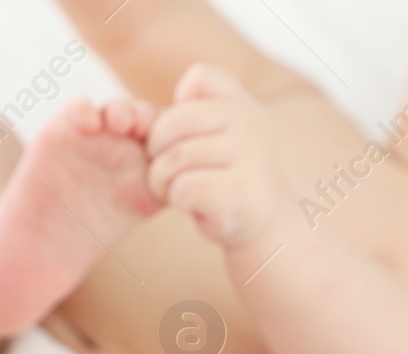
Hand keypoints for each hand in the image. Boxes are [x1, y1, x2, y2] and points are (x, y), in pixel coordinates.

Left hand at [146, 63, 293, 254]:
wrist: (268, 223)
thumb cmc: (229, 176)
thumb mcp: (218, 134)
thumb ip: (187, 115)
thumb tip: (139, 114)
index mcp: (241, 102)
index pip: (200, 76)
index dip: (177, 105)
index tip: (183, 134)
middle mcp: (249, 121)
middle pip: (173, 121)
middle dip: (157, 148)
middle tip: (165, 169)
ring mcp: (248, 155)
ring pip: (175, 158)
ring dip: (163, 181)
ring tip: (180, 190)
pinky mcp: (239, 190)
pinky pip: (184, 188)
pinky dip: (179, 200)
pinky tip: (196, 206)